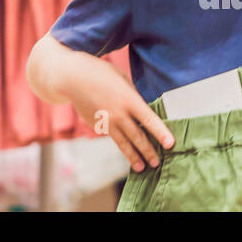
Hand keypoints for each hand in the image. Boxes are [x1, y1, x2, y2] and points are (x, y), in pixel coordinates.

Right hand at [30, 35, 172, 172]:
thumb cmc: (100, 73)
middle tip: (157, 163)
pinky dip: (121, 144)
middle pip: (137, 136)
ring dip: (133, 156)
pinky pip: (112, 136)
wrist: (72, 78)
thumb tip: (141, 111)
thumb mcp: (122, 79)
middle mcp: (118, 114)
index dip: (160, 133)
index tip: (170, 144)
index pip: (149, 119)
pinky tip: (127, 152)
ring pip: (123, 143)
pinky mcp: (97, 126)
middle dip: (148, 151)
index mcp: (128, 99)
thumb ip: (133, 96)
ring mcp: (106, 122)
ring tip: (141, 168)